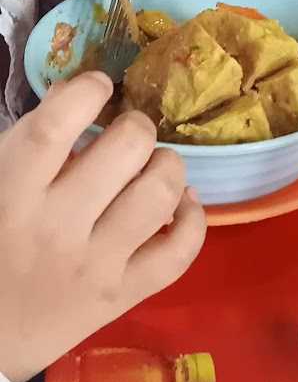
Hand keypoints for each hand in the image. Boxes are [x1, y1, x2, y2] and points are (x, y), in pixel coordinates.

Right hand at [0, 72, 204, 381]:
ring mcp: (97, 265)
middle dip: (137, 126)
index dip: (86, 91)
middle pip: (126, 149)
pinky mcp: (124, 297)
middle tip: (128, 134)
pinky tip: (182, 204)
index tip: (99, 85)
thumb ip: (27, 141)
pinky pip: (180, 253)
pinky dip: (194, 219)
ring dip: (168, 166)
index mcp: (11, 193)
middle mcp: (57, 228)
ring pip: (160, 194)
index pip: (55, 126)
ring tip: (153, 167)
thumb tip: (74, 91)